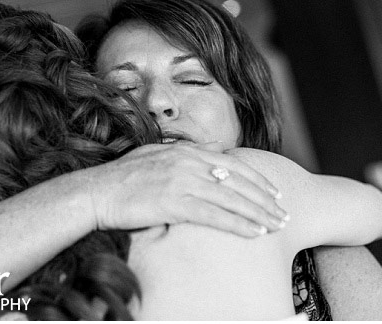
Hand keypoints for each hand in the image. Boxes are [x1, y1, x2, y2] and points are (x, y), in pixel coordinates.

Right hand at [88, 142, 288, 237]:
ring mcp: (183, 182)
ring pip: (231, 198)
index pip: (232, 164)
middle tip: (284, 212)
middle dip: (264, 198)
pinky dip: (238, 224)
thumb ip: (186, 152)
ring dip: (258, 213)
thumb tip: (212, 148)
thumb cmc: (123, 177)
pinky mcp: (175, 203)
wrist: (97, 191)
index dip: (256, 178)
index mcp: (186, 151)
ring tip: (276, 225)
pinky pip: (214, 215)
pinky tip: (254, 233)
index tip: (274, 191)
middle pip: (237, 181)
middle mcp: (189, 163)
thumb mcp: (156, 154)